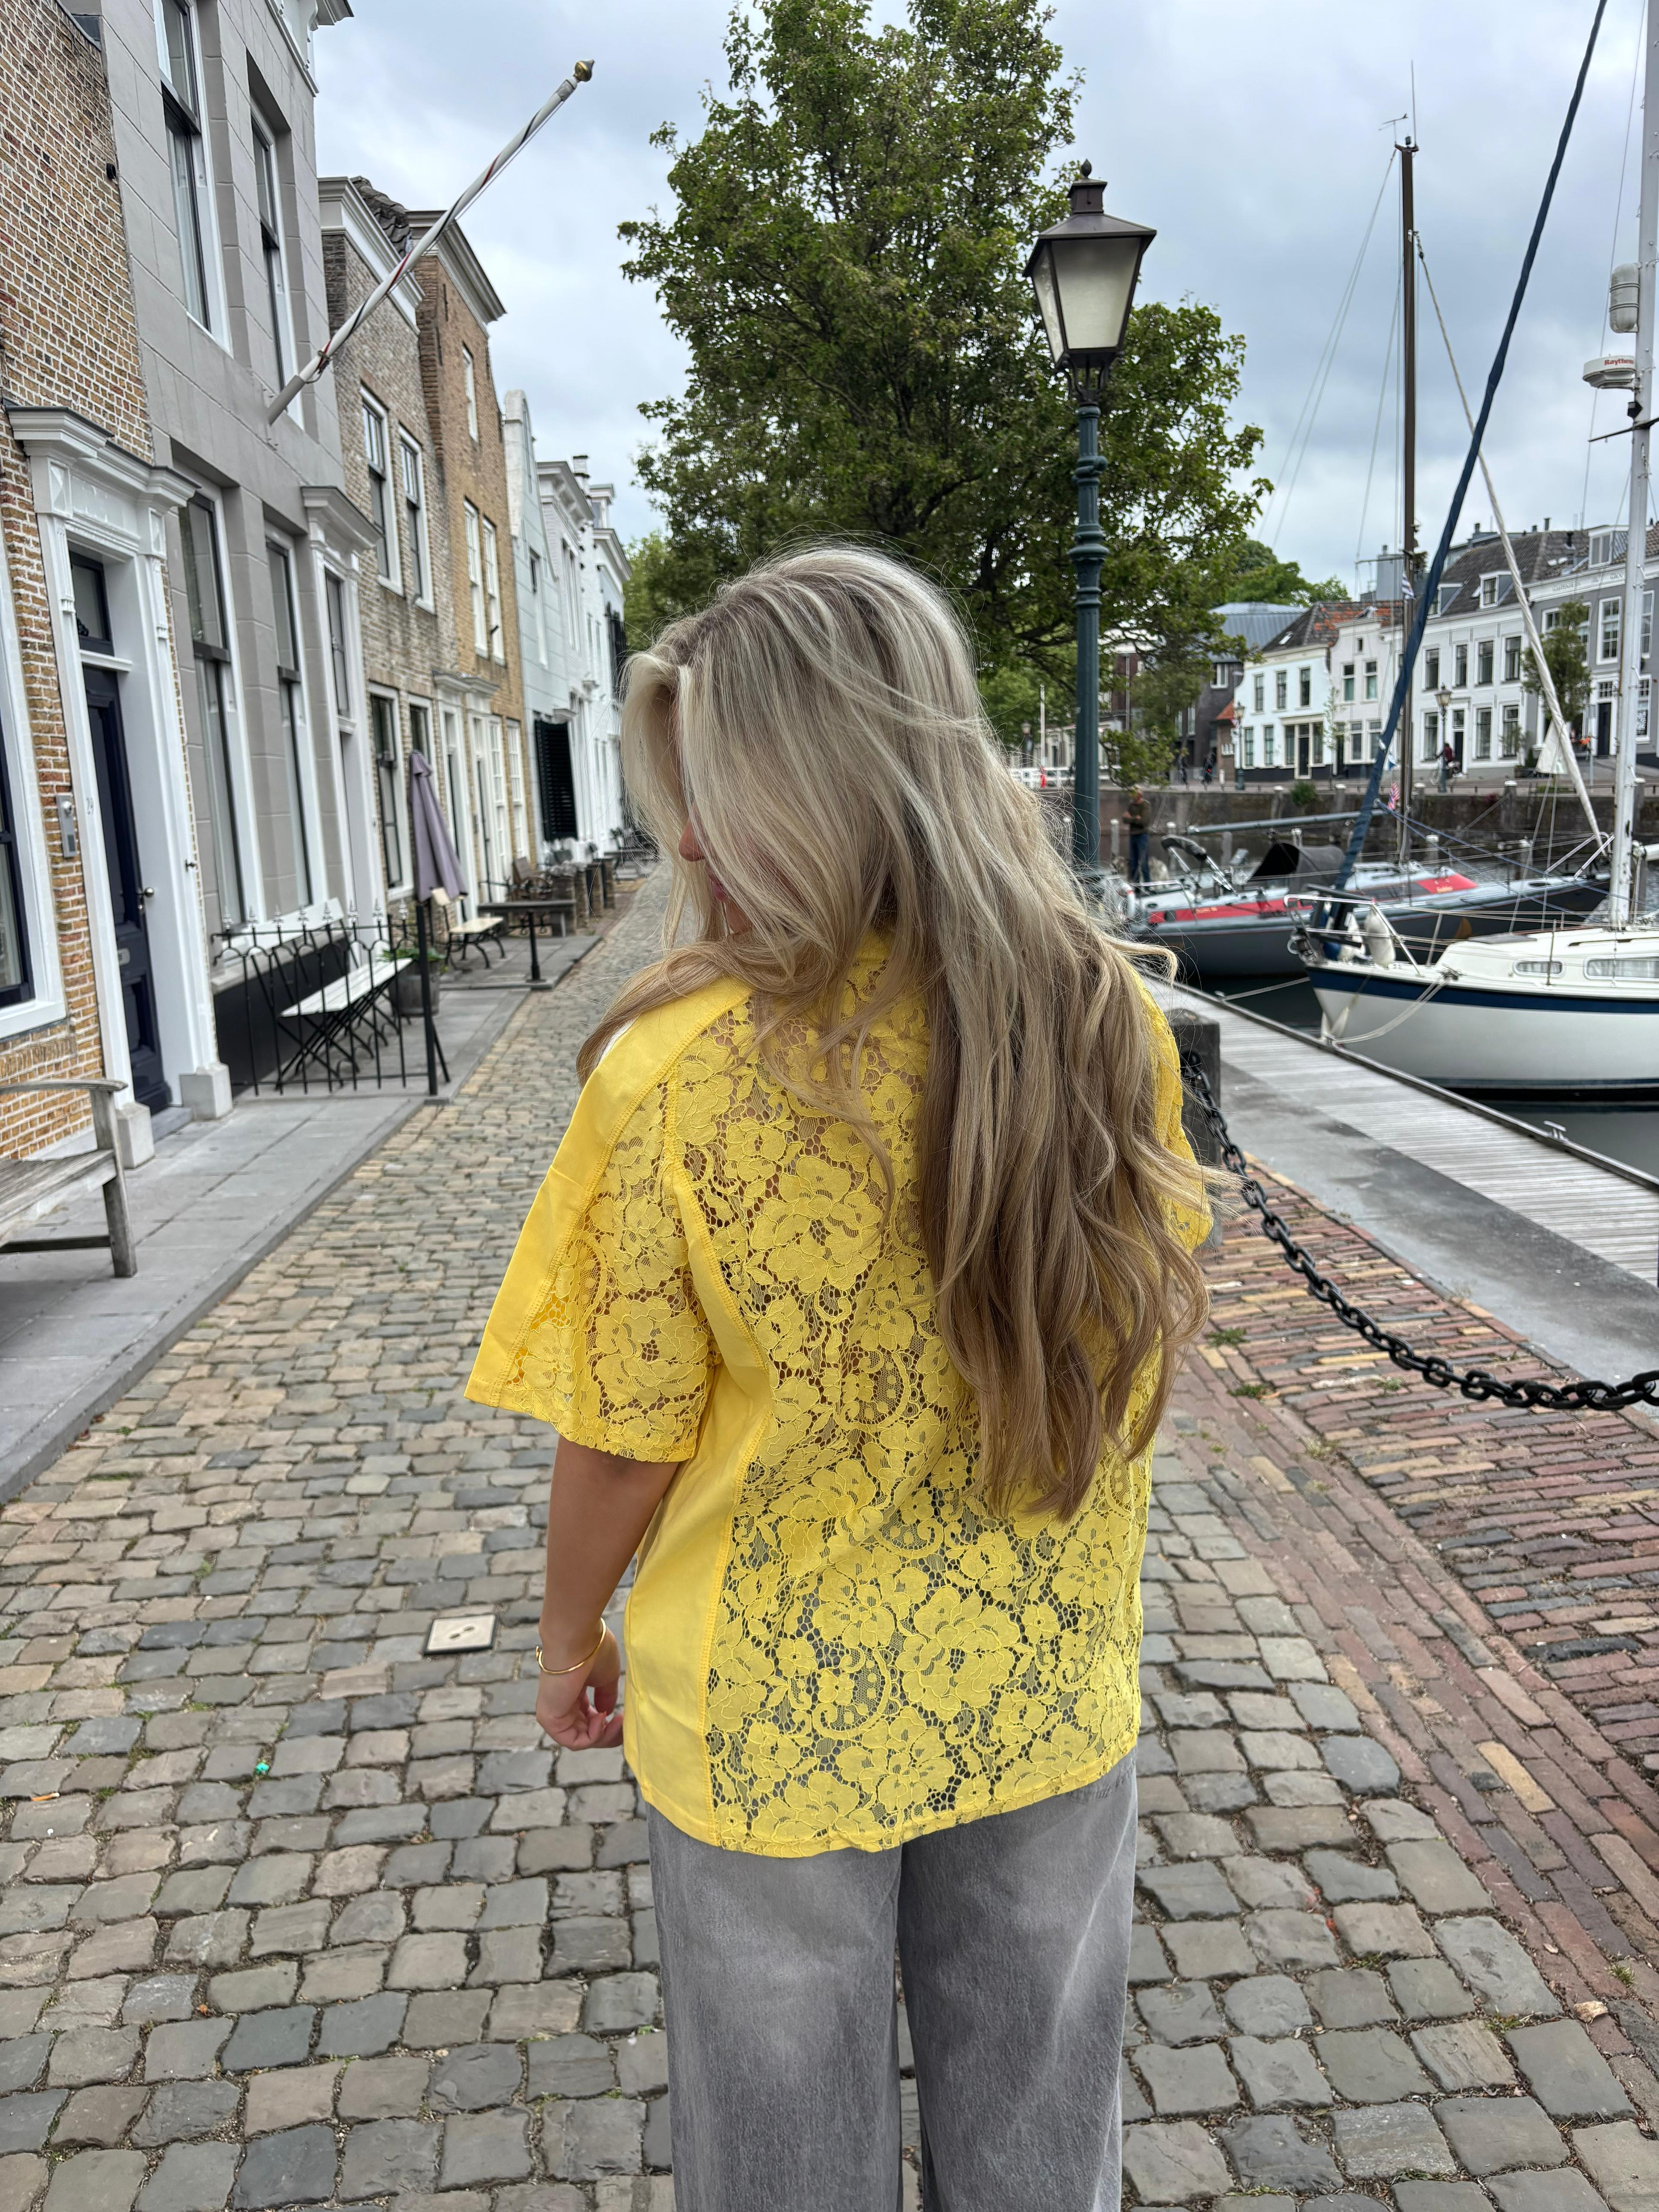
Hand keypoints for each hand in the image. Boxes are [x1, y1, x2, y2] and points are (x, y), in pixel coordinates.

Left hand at [535, 1623, 622, 1749]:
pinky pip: (573, 1741)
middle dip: (608, 1733)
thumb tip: (607, 1712)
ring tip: (615, 1719)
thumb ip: (606, 1696)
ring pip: (580, 1739)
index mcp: (572, 1692)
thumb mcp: (606, 1676)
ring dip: (603, 1735)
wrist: (576, 1638)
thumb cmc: (592, 1649)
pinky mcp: (549, 1719)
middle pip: (585, 1732)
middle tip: (624, 1724)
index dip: (607, 1723)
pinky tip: (601, 1718)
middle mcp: (560, 1704)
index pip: (587, 1718)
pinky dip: (592, 1736)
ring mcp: (553, 1712)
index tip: (623, 1715)